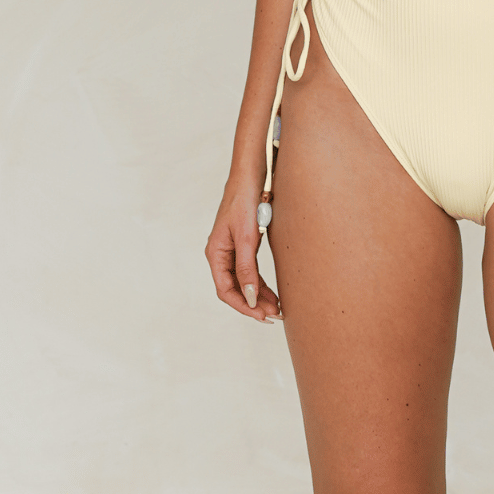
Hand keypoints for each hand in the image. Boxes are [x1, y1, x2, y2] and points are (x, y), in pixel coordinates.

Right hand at [205, 175, 281, 321]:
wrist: (251, 177)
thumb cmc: (245, 202)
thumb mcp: (247, 237)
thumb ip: (247, 268)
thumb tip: (250, 297)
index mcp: (215, 254)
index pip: (226, 290)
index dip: (243, 305)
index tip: (262, 316)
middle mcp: (222, 255)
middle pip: (235, 290)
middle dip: (254, 304)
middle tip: (275, 316)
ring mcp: (233, 251)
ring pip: (244, 282)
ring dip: (260, 296)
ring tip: (278, 309)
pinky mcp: (245, 246)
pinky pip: (251, 272)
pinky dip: (262, 284)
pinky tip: (275, 293)